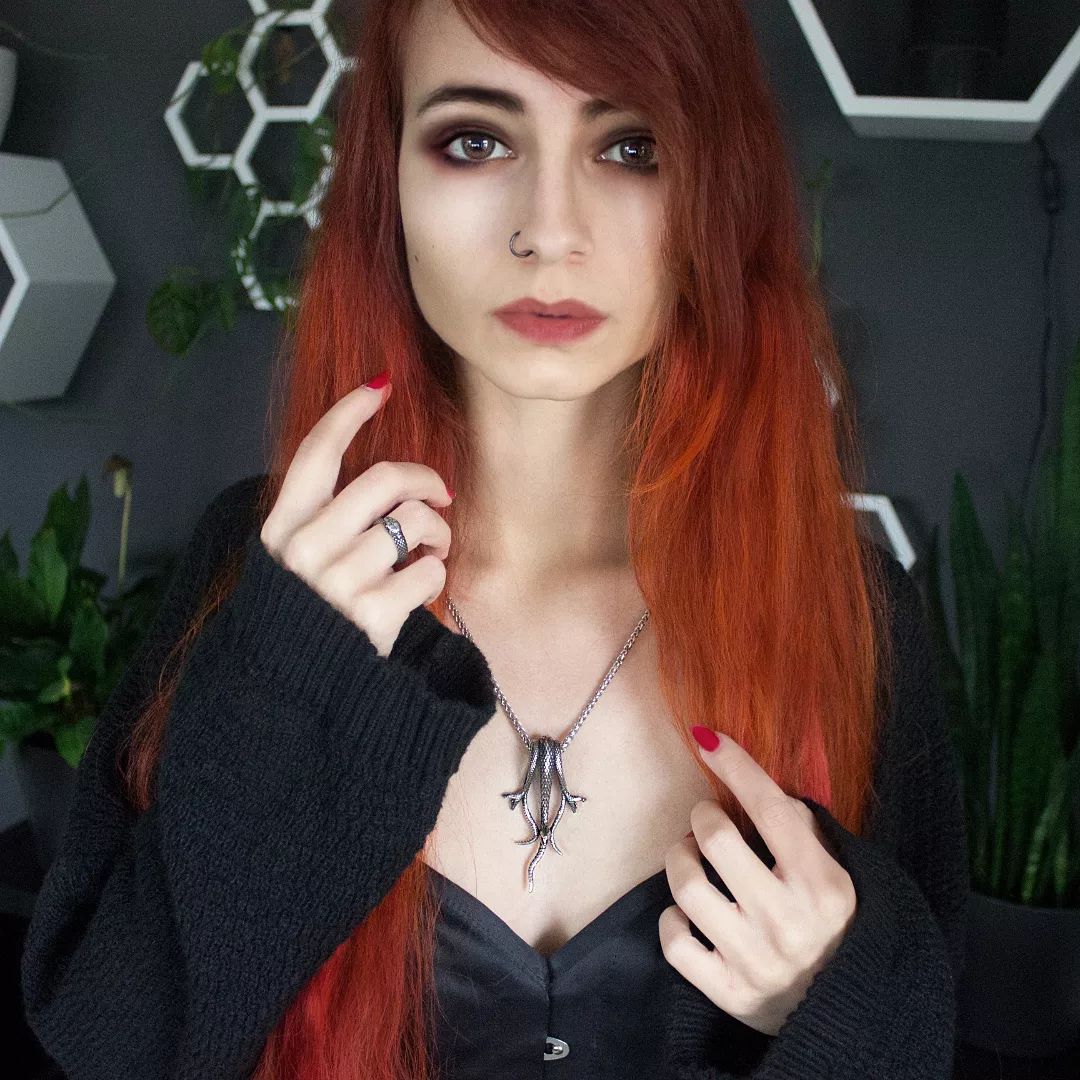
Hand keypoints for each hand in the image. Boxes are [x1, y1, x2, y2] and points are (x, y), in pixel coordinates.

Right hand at [259, 376, 455, 658]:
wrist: (300, 685)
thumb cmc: (312, 611)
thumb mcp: (298, 559)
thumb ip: (328, 516)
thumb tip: (392, 475)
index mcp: (282, 528)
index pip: (315, 454)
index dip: (349, 413)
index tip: (381, 387)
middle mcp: (306, 549)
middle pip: (383, 480)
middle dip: (424, 479)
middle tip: (440, 494)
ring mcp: (339, 582)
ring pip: (415, 521)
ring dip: (437, 531)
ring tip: (432, 549)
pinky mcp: (373, 614)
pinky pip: (430, 569)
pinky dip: (436, 574)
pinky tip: (421, 587)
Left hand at [658, 727, 856, 1036]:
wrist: (846, 1011)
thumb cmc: (832, 924)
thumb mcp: (836, 873)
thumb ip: (800, 828)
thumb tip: (750, 782)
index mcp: (822, 885)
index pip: (770, 810)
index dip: (735, 767)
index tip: (706, 738)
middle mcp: (788, 921)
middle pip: (716, 841)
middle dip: (701, 818)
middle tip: (705, 820)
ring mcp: (756, 960)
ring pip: (688, 888)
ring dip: (680, 860)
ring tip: (690, 858)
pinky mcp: (729, 992)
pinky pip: (675, 943)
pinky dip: (671, 920)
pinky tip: (685, 912)